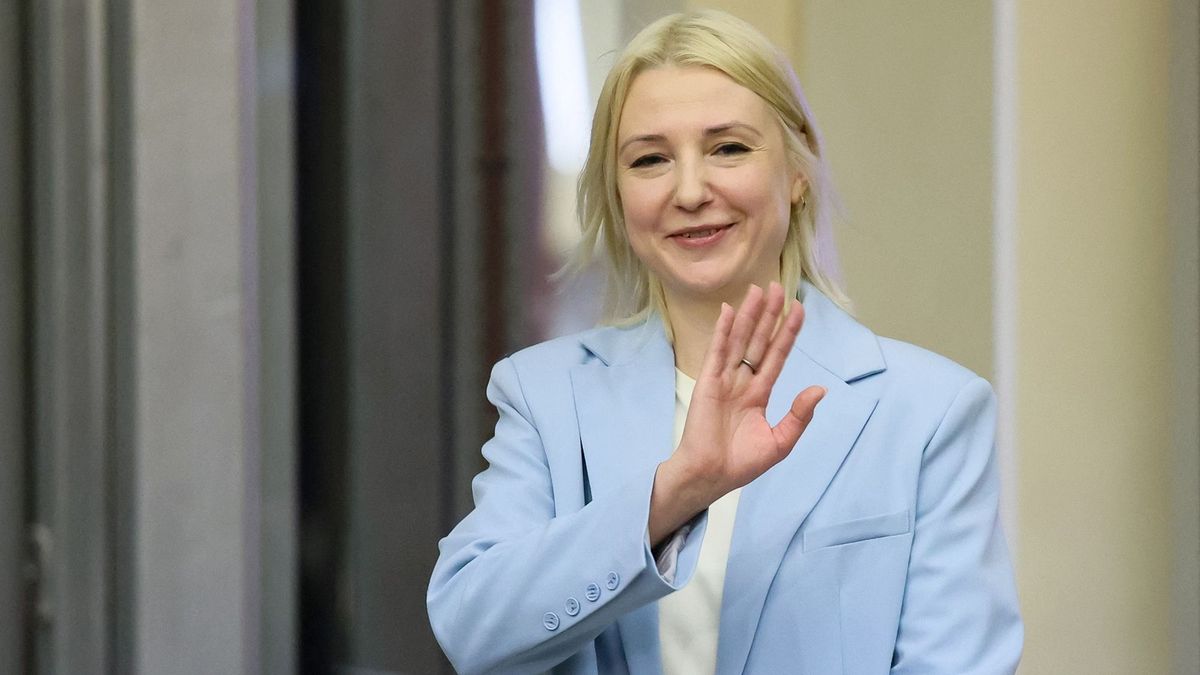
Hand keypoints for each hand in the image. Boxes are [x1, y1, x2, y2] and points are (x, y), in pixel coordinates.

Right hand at [648, 282, 825, 545]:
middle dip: (769, 315)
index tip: (798, 309)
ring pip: (740, 340)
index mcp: (759, 394)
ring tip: (759, 290)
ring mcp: (724, 380)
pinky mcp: (708, 382)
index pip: (776, 356)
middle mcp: (742, 381)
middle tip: (778, 288)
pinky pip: (718, 352)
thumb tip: (820, 389)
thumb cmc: (741, 464)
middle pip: (759, 341)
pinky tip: (730, 311)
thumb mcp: (780, 442)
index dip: (787, 333)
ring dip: (750, 315)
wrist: (711, 476)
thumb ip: (799, 415)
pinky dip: (723, 331)